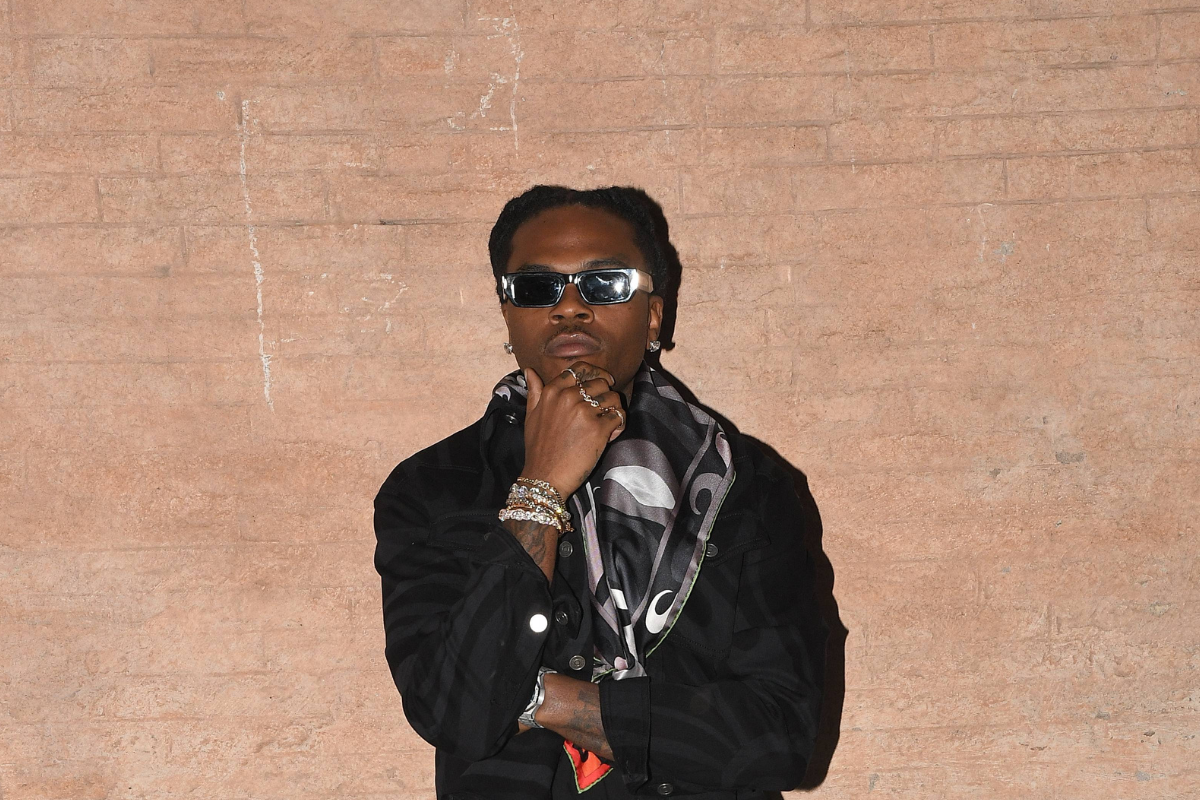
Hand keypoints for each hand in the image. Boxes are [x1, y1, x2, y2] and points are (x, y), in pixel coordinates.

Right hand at [521, 361, 626, 498]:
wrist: (545, 477)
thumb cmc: (538, 449)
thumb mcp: (531, 416)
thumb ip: (534, 391)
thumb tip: (529, 371)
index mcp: (552, 392)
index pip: (579, 369)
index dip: (593, 374)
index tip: (599, 384)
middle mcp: (568, 397)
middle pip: (600, 382)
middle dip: (604, 395)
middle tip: (601, 412)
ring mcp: (584, 412)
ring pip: (613, 397)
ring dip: (614, 409)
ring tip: (607, 424)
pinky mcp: (598, 429)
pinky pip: (619, 416)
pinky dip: (619, 425)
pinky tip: (611, 434)